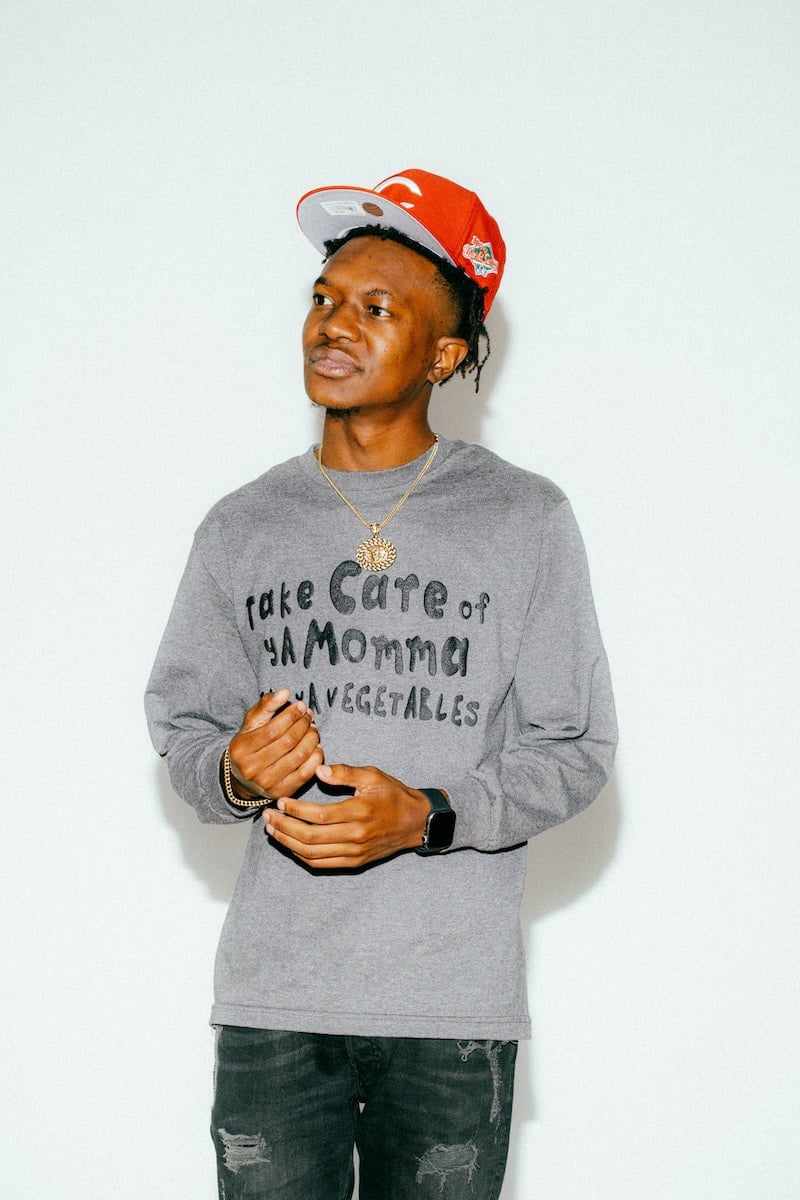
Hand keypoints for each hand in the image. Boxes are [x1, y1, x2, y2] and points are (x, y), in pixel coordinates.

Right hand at [228, 689, 323, 800]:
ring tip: (313, 729)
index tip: (301, 706)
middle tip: (309, 716)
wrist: (243, 779)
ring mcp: (266, 783)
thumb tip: (285, 692)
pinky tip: (317, 747)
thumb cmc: (250, 744)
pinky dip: (316, 757)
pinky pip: (306, 773)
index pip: (272, 730)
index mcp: (240, 749)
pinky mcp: (282, 792)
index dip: (291, 716)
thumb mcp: (251, 724)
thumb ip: (266, 705)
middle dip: (303, 725)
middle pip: (287, 742)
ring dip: (312, 739)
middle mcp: (251, 768)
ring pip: (299, 756)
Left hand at [263, 763, 430, 869]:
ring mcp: (354, 853)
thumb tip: (318, 770)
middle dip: (283, 826)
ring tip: (272, 830)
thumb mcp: (372, 775)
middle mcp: (355, 836)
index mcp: (358, 812)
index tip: (279, 802)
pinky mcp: (354, 862)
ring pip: (312, 854)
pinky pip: (321, 863)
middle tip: (266, 816)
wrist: (415, 822)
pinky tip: (289, 844)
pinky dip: (301, 856)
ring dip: (287, 842)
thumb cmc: (393, 794)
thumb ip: (344, 772)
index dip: (294, 810)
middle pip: (310, 837)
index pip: (318, 816)